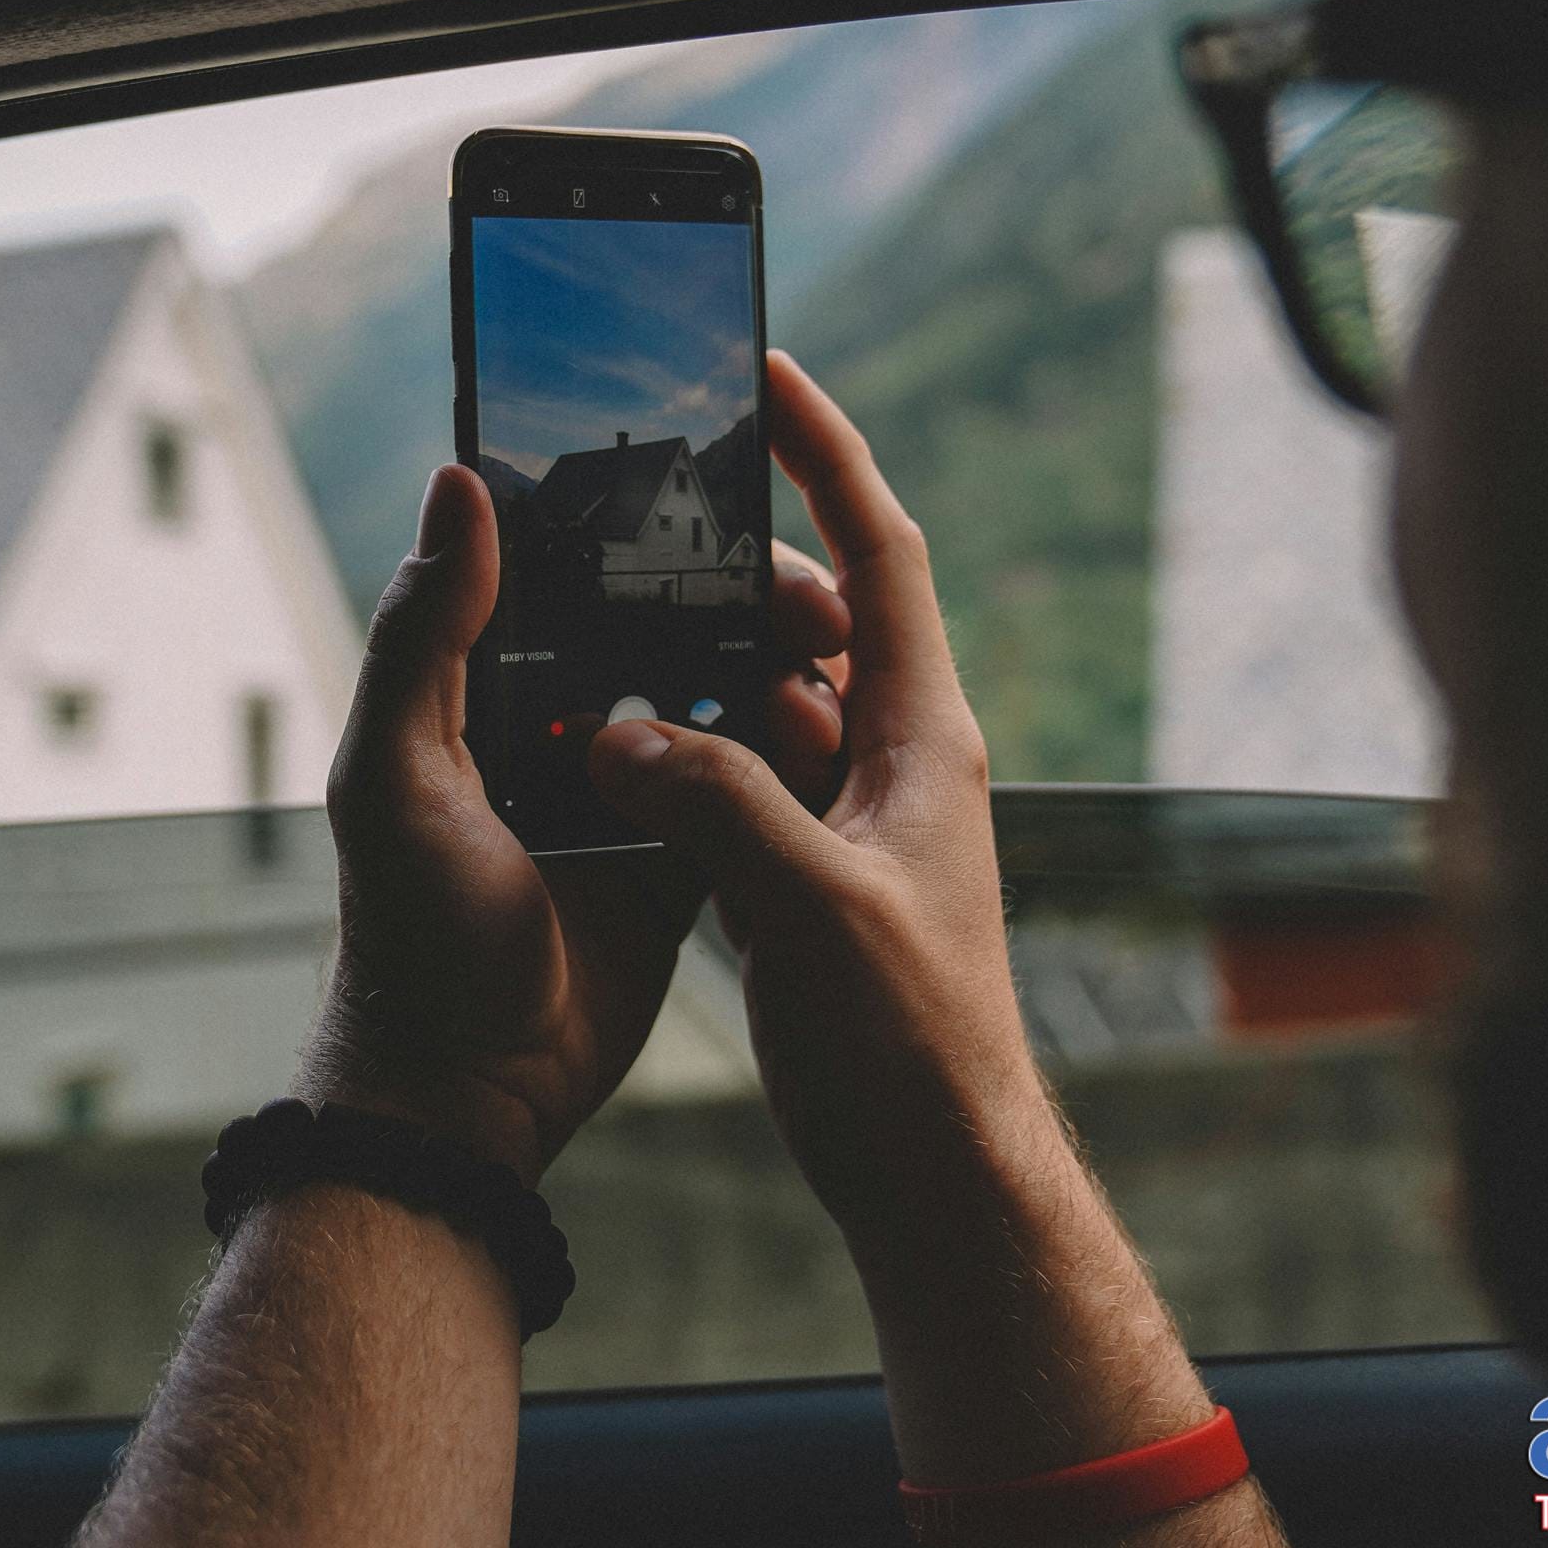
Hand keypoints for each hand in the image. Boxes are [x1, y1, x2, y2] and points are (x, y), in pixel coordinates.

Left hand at [305, 461, 851, 1183]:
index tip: (732, 503)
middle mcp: (562, 718)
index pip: (576, 566)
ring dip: (781, 673)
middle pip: (673, 620)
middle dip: (750, 598)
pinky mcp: (686, 853)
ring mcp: (632, 786)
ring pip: (723, 694)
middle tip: (816, 609)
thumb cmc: (408, 936)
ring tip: (834, 673)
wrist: (470, 1095)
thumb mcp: (396, 773)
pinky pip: (753, 786)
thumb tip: (458, 484)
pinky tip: (837, 739)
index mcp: (488, 682)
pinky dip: (794, 760)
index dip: (653, 524)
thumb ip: (422, 634)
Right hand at [584, 350, 1048, 1238]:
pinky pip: (741, 785)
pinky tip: (615, 761)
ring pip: (767, 706)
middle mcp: (896, 763)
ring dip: (698, 674)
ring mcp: (853, 824)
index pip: (881, 553)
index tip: (769, 376)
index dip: (828, 455)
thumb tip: (625, 728)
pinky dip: (684, 760)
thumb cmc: (907, 1041)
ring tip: (612, 644)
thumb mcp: (811, 905)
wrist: (936, 1171)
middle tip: (646, 542)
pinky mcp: (809, 883)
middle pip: (815, 622)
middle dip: (733, 575)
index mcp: (924, 738)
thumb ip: (716, 800)